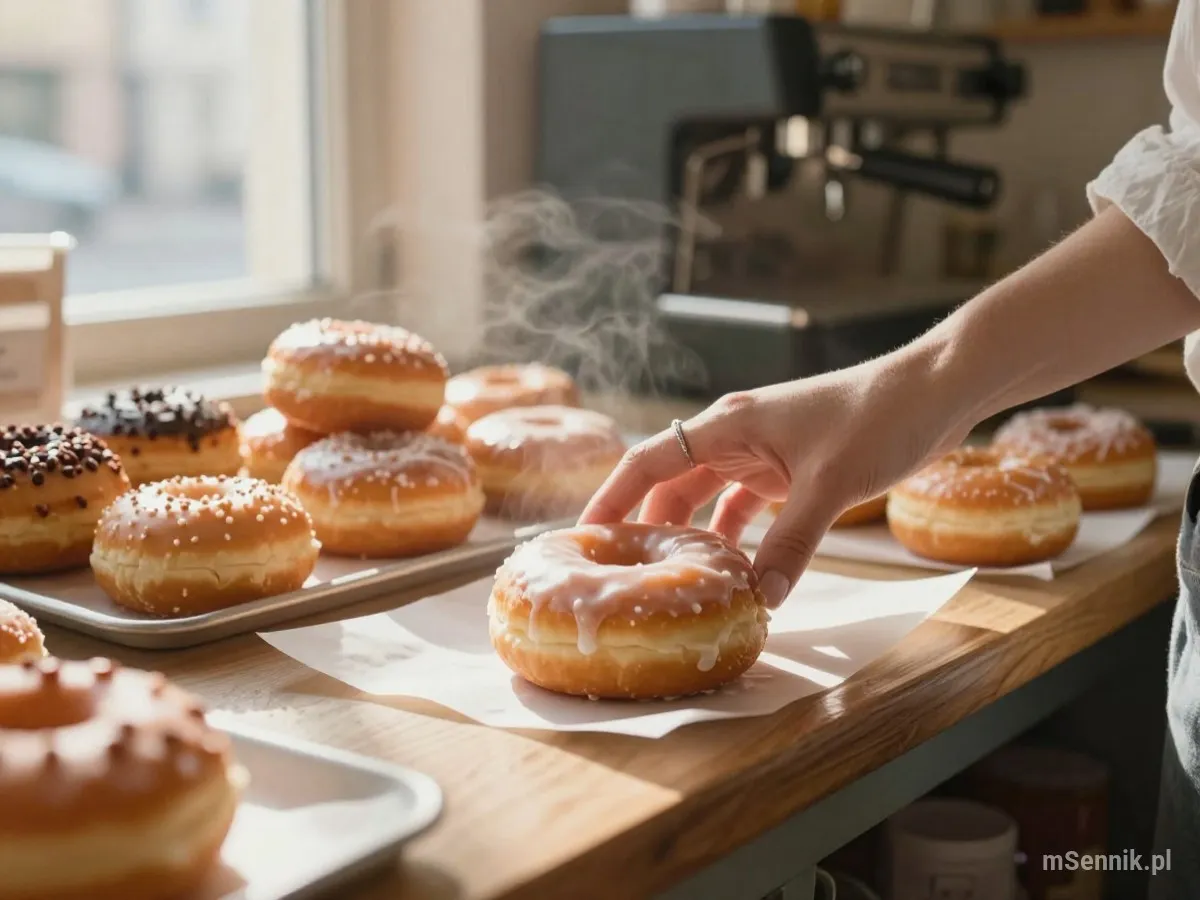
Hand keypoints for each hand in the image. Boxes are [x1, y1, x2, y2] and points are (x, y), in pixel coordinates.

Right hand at [580, 348, 970, 607]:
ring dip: (693, 536)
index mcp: (728, 426)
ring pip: (706, 499)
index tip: (582, 538)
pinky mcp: (789, 469)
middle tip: (626, 577)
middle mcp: (735, 437)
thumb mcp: (831, 483)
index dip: (610, 497)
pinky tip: (738, 570)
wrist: (933, 391)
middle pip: (670, 485)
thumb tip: (760, 597)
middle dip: (646, 527)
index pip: (647, 460)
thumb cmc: (880, 417)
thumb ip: (792, 541)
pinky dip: (737, 537)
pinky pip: (745, 508)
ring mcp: (762, 453)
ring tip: (675, 580)